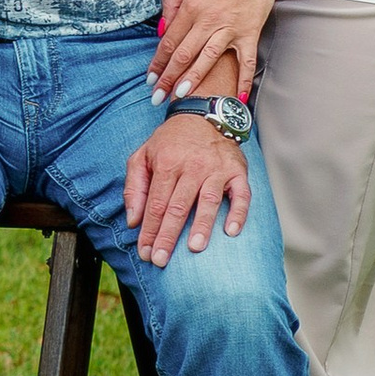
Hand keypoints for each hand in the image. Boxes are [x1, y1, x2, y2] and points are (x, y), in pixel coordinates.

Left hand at [124, 112, 249, 267]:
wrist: (203, 115)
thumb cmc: (169, 142)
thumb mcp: (142, 156)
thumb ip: (133, 187)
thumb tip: (133, 221)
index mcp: (166, 163)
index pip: (155, 203)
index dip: (149, 229)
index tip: (145, 252)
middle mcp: (191, 167)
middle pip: (178, 206)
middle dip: (168, 235)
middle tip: (161, 260)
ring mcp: (216, 169)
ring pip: (208, 201)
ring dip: (201, 226)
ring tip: (193, 248)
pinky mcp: (237, 172)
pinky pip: (241, 195)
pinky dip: (237, 213)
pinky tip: (231, 231)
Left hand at [149, 0, 277, 101]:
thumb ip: (172, 2)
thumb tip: (162, 29)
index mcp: (191, 7)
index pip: (170, 41)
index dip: (158, 62)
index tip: (149, 78)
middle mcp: (209, 21)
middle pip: (184, 55)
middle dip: (168, 77)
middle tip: (156, 96)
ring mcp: (231, 29)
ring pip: (208, 60)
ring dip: (193, 80)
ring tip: (180, 98)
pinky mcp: (251, 33)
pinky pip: (247, 61)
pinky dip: (243, 80)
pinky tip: (238, 99)